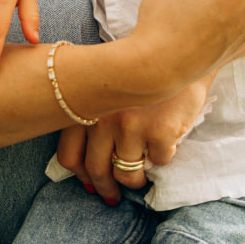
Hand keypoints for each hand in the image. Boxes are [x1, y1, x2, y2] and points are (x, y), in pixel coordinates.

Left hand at [56, 78, 214, 202]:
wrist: (175, 49)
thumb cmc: (137, 69)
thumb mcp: (106, 87)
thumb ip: (92, 117)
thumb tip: (82, 167)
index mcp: (86, 105)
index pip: (69, 155)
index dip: (79, 174)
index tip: (88, 181)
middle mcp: (104, 117)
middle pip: (97, 170)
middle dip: (105, 188)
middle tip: (112, 194)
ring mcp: (132, 126)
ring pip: (127, 174)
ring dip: (133, 181)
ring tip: (139, 177)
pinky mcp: (161, 132)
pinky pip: (159, 162)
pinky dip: (162, 157)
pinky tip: (164, 144)